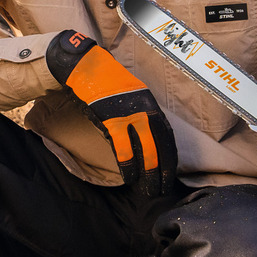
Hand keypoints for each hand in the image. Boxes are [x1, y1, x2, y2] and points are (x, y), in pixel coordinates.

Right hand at [45, 32, 178, 196]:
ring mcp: (129, 115)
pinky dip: (128, 164)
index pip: (168, 136)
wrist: (86, 67)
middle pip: (161, 146)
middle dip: (163, 171)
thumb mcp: (132, 94)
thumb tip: (146, 137)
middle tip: (162, 190)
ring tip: (148, 189)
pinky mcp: (111, 119)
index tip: (170, 175)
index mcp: (151, 104)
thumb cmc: (106, 82)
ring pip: (146, 149)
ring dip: (148, 173)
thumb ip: (141, 113)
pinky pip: (123, 148)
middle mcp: (145, 110)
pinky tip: (129, 177)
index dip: (170, 159)